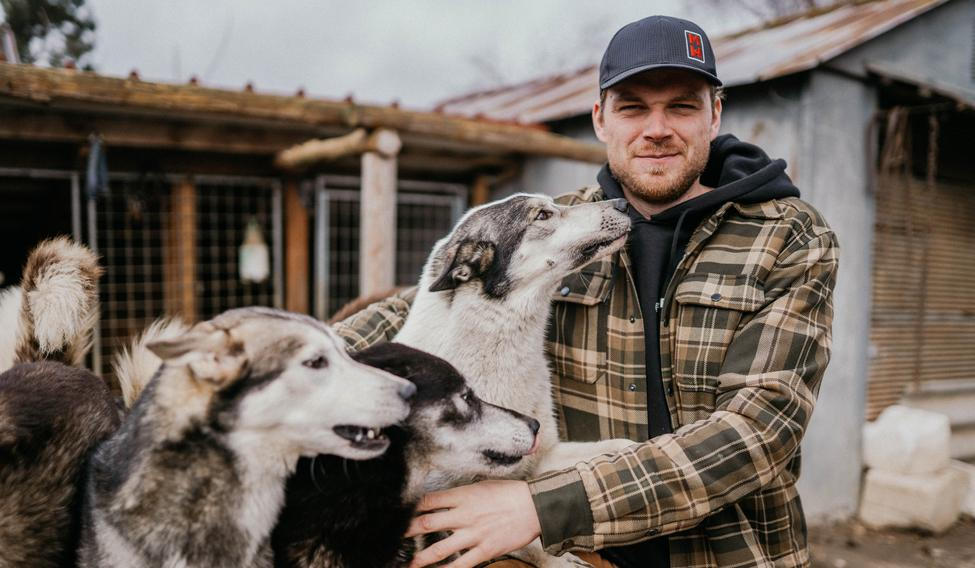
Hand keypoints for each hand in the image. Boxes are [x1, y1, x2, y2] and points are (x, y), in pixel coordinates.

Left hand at [406, 479, 540, 567]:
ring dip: (420, 558)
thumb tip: (444, 501)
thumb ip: (461, 495)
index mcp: (463, 496)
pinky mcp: (484, 550)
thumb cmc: (510, 494)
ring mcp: (474, 534)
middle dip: (407, 531)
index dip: (411, 507)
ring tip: (409, 563)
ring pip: (439, 548)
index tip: (399, 512)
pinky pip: (461, 564)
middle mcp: (465, 515)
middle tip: (392, 537)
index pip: (429, 500)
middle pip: (427, 523)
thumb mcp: (482, 486)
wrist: (534, 506)